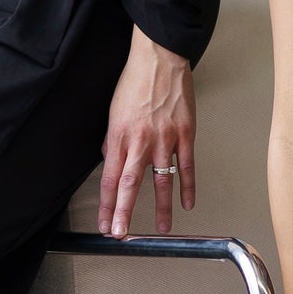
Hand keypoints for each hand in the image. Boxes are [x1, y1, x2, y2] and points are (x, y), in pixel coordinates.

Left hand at [96, 30, 194, 236]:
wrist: (160, 59)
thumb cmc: (135, 82)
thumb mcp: (113, 112)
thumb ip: (113, 141)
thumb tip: (111, 162)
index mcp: (119, 137)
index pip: (109, 178)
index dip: (106, 204)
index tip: (105, 222)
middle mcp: (140, 141)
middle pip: (129, 184)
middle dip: (124, 213)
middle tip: (121, 234)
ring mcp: (164, 139)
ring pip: (161, 180)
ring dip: (161, 208)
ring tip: (162, 229)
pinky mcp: (185, 134)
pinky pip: (186, 166)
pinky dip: (188, 187)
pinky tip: (188, 203)